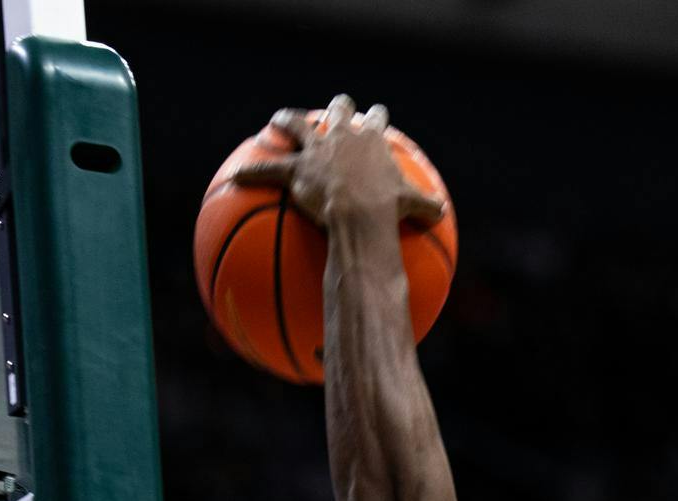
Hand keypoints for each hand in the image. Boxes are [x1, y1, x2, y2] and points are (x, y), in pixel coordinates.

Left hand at [229, 94, 446, 230]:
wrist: (361, 215)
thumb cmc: (389, 210)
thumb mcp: (414, 206)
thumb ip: (425, 205)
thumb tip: (442, 214)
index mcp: (371, 139)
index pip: (374, 118)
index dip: (373, 116)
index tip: (373, 115)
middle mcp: (342, 135)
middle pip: (337, 110)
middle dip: (335, 108)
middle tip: (333, 109)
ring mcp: (316, 149)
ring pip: (296, 126)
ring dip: (286, 122)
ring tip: (278, 121)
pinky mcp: (296, 169)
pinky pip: (267, 169)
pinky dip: (251, 173)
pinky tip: (236, 177)